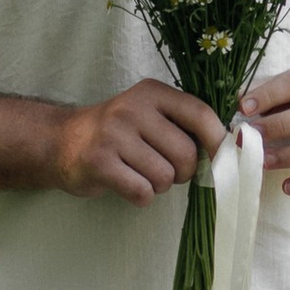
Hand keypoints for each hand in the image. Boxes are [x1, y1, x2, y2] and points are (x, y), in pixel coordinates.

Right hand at [51, 77, 226, 204]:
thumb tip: (227, 151)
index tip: (222, 158)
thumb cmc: (118, 133)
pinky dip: (140, 196)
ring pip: (164, 177)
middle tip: (166, 171)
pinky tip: (127, 184)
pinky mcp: (99, 162)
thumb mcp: (149, 114)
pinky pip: (141, 192)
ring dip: (159, 186)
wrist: (62, 142)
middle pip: (185, 154)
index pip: (199, 113)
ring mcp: (113, 135)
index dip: (217, 140)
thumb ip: (183, 125)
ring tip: (141, 174)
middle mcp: (132, 108)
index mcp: (152, 93)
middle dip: (182, 173)